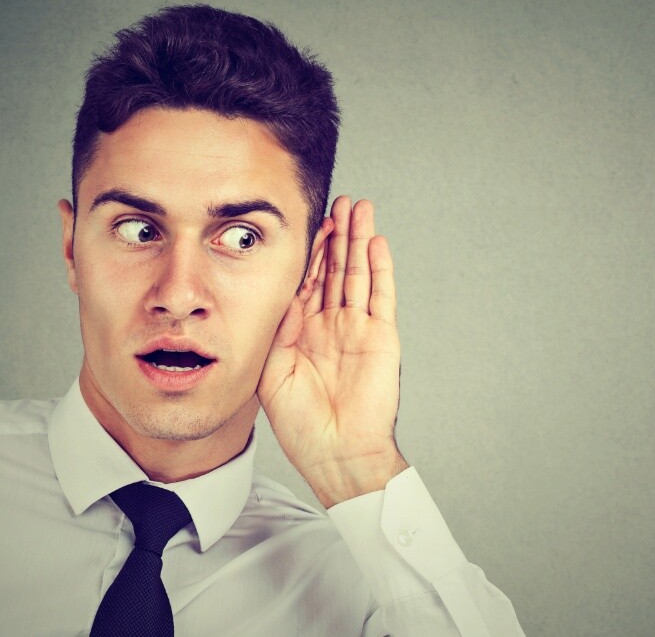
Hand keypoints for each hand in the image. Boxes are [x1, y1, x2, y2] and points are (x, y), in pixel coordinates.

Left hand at [258, 196, 408, 506]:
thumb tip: (287, 292)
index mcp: (306, 332)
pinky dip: (380, 268)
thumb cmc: (301, 423)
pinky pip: (381, 296)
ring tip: (360, 207)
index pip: (310, 280)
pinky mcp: (382, 338)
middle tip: (341, 201)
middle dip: (339, 235)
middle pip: (338, 269)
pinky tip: (376, 242)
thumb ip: (279, 328)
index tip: (314, 221)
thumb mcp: (272, 369)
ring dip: (360, 241)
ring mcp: (360, 329)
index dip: (313, 251)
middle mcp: (334, 325)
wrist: (336, 452)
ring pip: (360, 274)